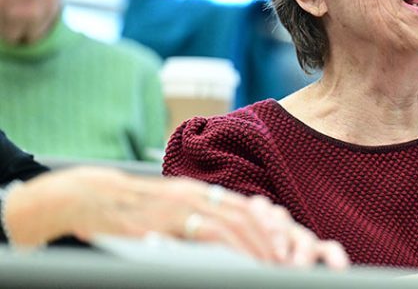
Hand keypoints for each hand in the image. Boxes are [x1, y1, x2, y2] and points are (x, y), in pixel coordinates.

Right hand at [8, 167, 348, 269]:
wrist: (88, 198)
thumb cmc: (129, 210)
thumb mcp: (169, 208)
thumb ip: (198, 217)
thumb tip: (228, 237)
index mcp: (199, 191)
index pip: (246, 208)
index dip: (270, 227)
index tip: (288, 246)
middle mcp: (195, 194)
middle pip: (247, 216)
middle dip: (272, 240)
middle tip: (289, 261)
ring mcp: (181, 206)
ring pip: (233, 225)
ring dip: (257, 248)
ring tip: (271, 266)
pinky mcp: (164, 222)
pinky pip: (206, 234)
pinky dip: (230, 249)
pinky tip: (240, 263)